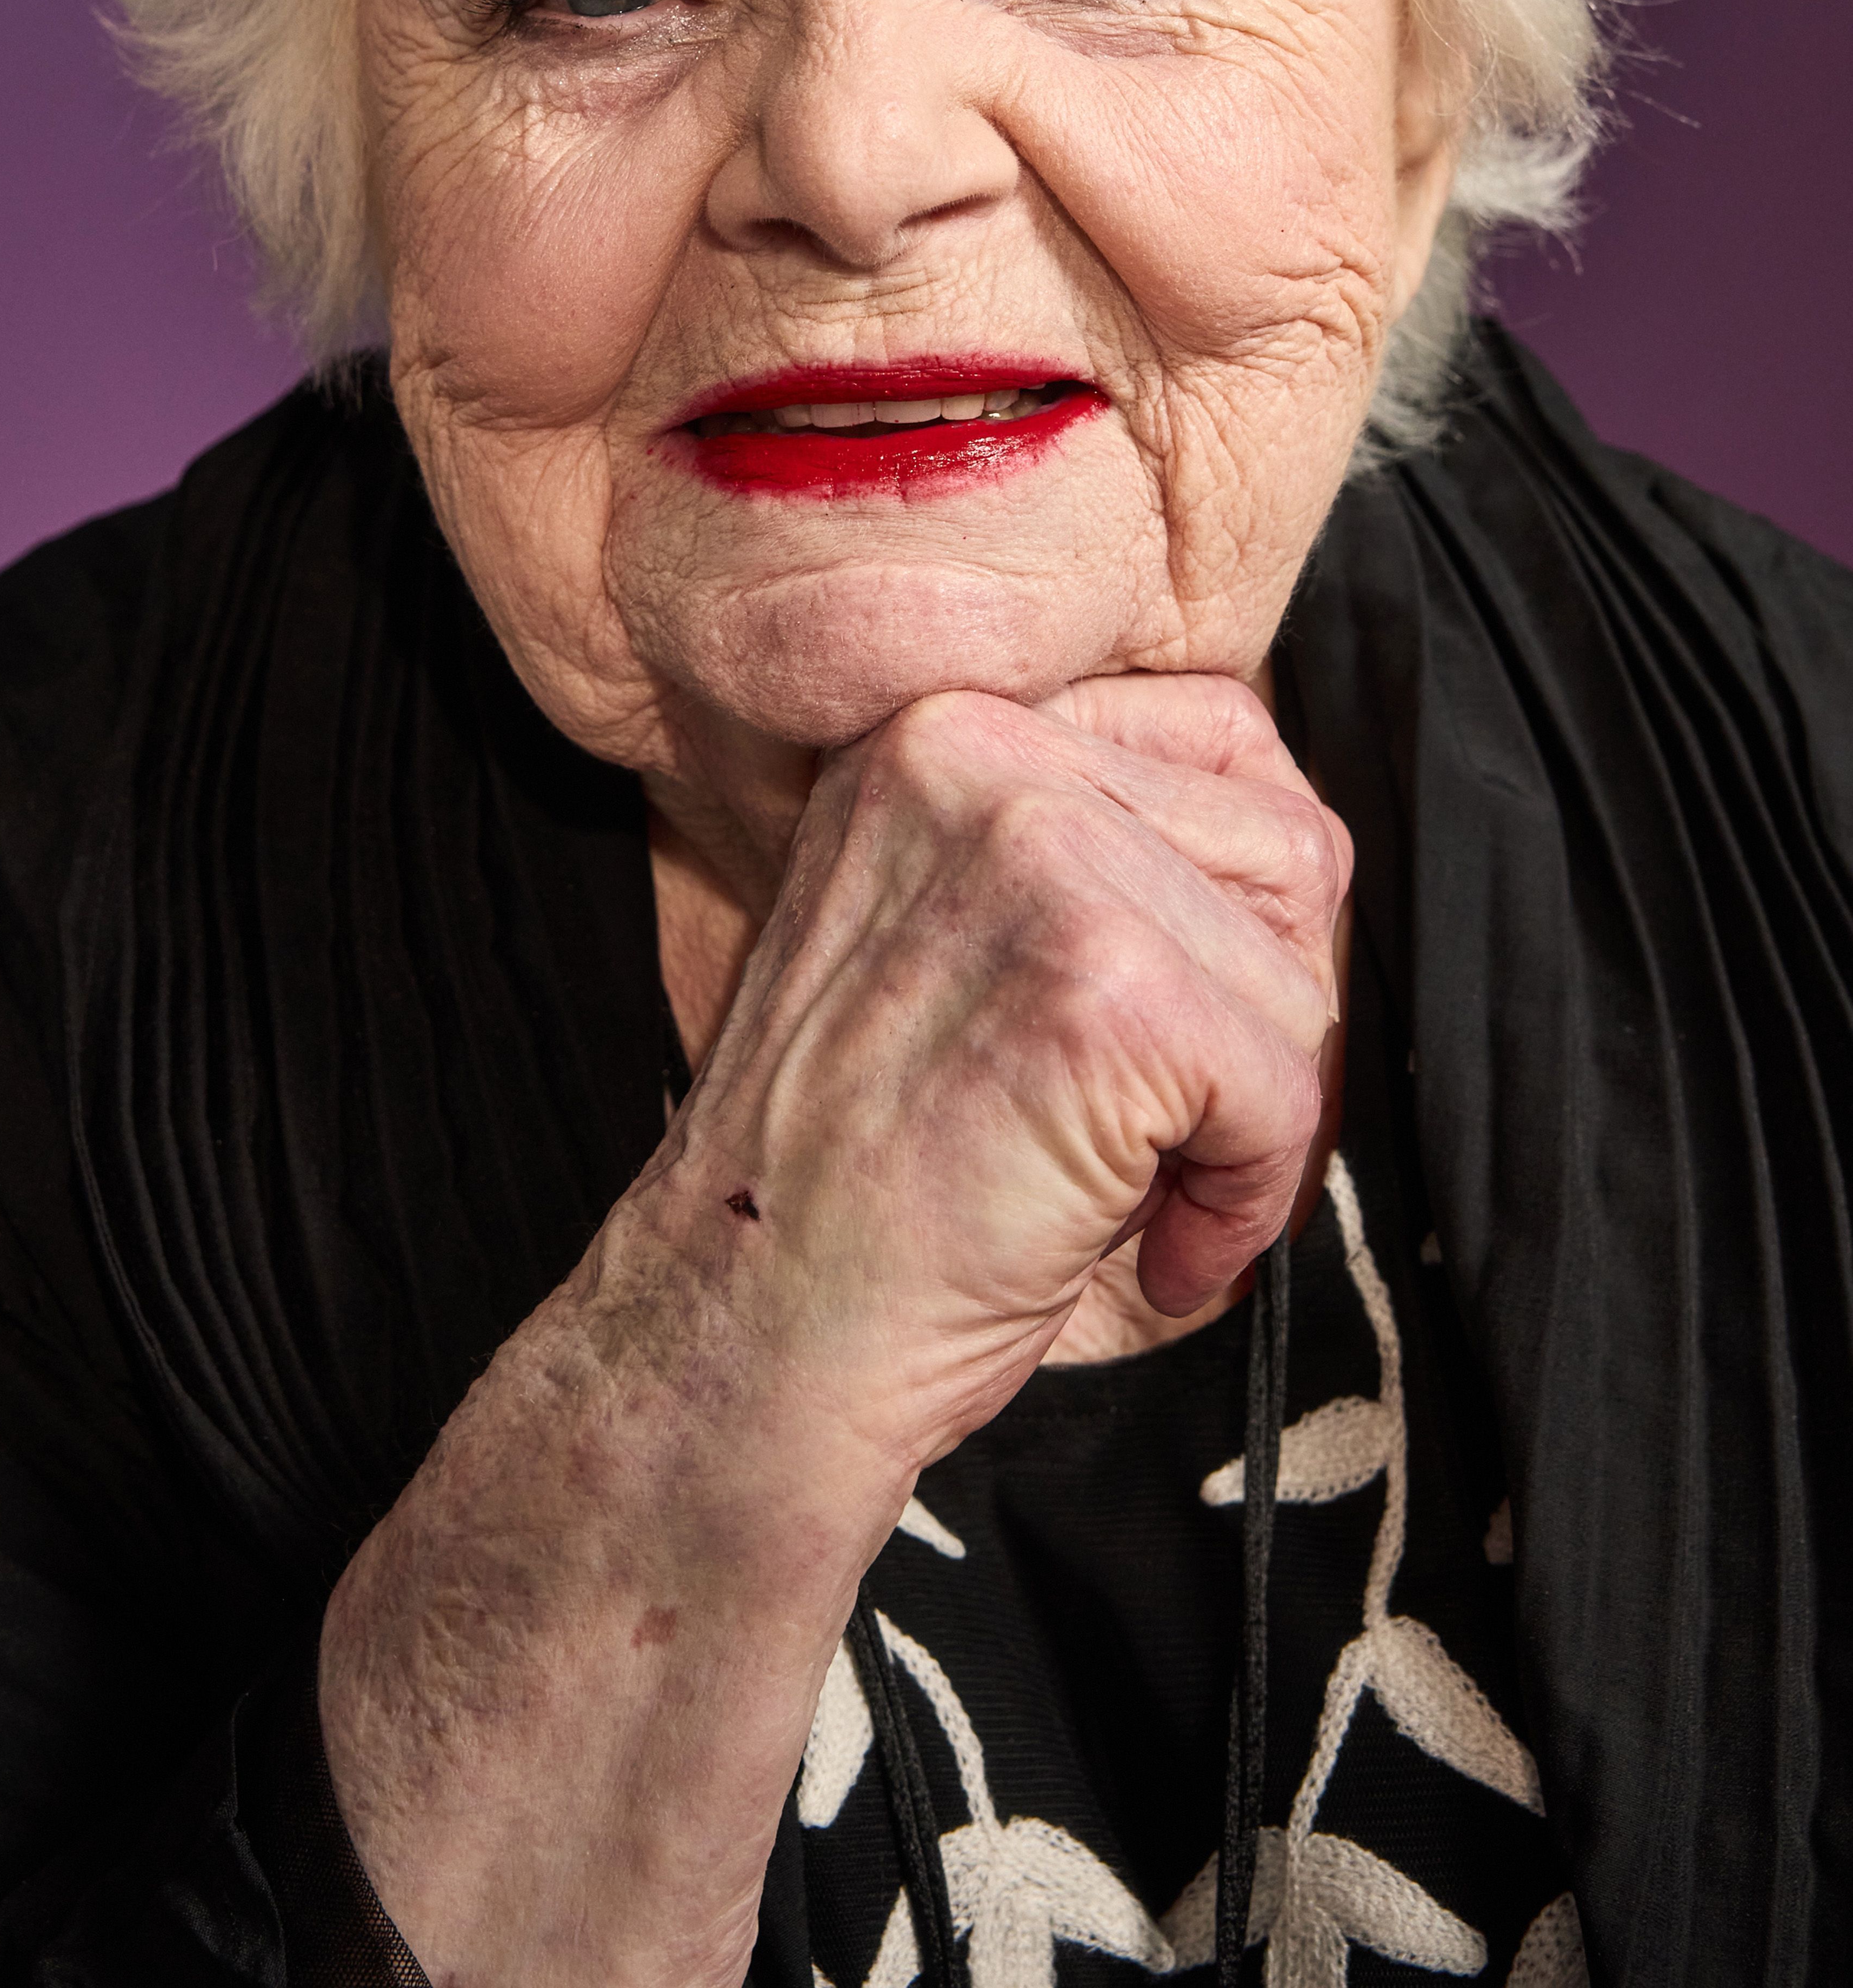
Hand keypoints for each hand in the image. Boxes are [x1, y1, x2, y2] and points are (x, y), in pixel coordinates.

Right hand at [319, 671, 1346, 1985]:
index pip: (1222, 740)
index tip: (1168, 1033)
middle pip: (1287, 848)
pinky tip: (1145, 1244)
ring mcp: (1041, 853)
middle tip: (1158, 1131)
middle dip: (1261, 1015)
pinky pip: (1286, 1086)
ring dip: (1255, 1115)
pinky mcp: (1102, 982)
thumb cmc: (866, 1175)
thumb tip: (1310, 877)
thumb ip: (1104, 861)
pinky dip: (1247, 1199)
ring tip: (1131, 1191)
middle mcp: (982, 749)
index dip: (1234, 914)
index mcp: (942, 728)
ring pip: (1298, 972)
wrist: (744, 1327)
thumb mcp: (966, 937)